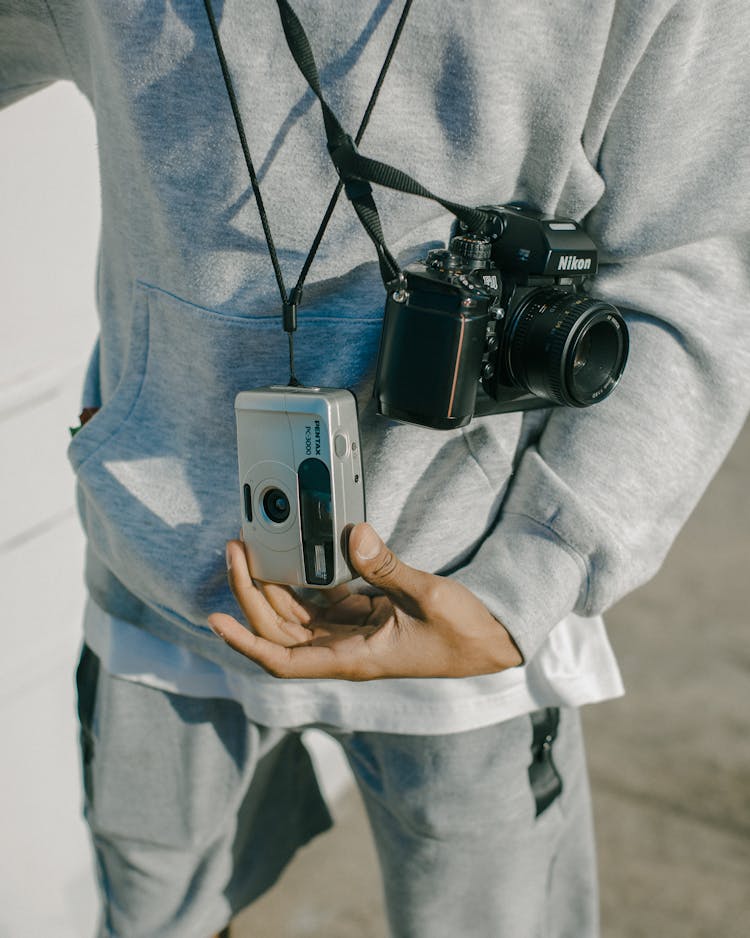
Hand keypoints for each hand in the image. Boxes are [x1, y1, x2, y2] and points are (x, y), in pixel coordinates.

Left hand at [208, 523, 522, 680]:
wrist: (493, 646)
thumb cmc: (464, 635)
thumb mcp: (428, 598)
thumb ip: (387, 568)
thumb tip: (353, 535)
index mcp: (353, 657)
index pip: (283, 660)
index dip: (246, 641)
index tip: (216, 620)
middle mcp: (345, 650)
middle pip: (280, 632)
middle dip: (252, 596)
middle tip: (236, 552)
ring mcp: (353, 635)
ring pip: (296, 618)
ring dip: (273, 589)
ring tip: (254, 550)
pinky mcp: (365, 619)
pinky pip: (323, 603)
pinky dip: (305, 581)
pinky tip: (296, 555)